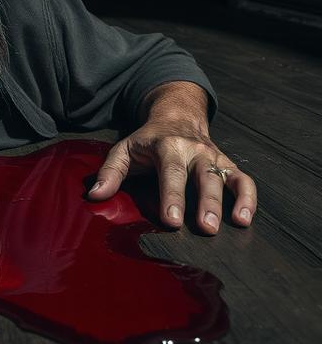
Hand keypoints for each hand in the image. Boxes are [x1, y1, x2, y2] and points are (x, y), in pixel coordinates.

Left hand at [86, 119, 257, 234]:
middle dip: (205, 202)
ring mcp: (213, 156)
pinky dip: (248, 197)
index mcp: (167, 146)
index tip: (172, 220)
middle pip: (203, 176)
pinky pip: (242, 178)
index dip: (172, 196)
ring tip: (234, 224)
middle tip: (206, 228)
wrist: (176, 115)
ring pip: (225, 177)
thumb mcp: (124, 149)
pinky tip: (245, 218)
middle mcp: (194, 150)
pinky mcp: (225, 163)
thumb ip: (110, 172)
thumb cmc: (147, 140)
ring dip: (231, 201)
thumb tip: (94, 195)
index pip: (170, 172)